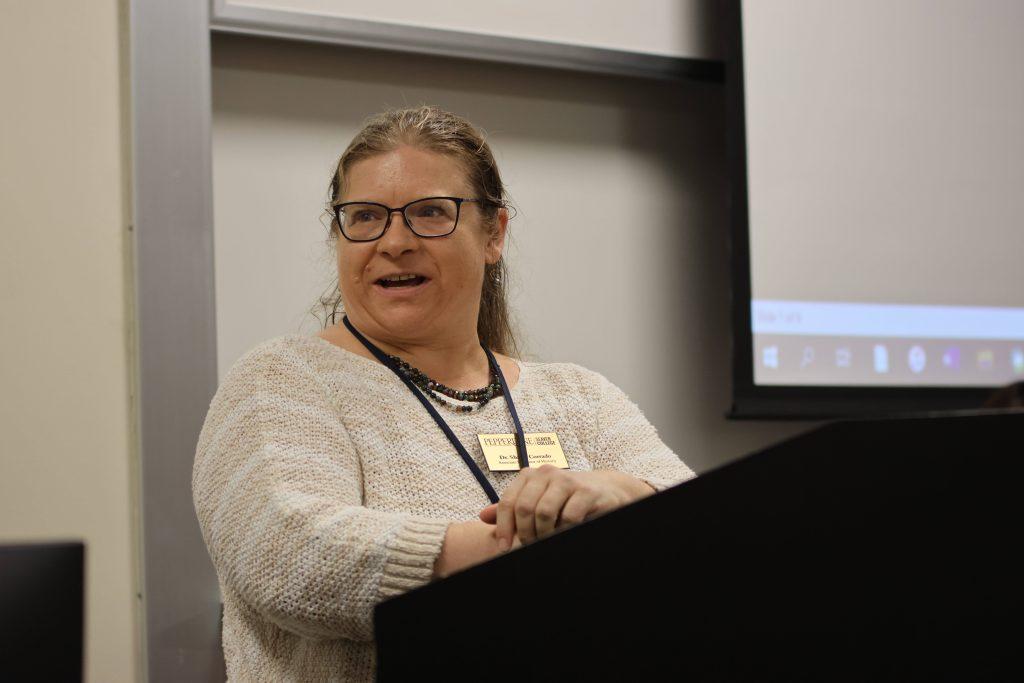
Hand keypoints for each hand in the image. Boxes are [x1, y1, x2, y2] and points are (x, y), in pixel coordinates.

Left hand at [478, 466, 654, 547]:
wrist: (605, 490)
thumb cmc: (566, 498)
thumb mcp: (537, 500)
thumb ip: (512, 508)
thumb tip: (482, 516)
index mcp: (530, 475)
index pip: (508, 502)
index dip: (503, 527)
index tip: (503, 548)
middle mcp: (547, 473)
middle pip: (524, 508)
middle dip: (525, 533)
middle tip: (530, 546)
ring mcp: (567, 480)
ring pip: (544, 512)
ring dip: (543, 534)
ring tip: (547, 541)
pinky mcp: (586, 491)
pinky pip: (568, 517)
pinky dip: (563, 531)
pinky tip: (564, 534)